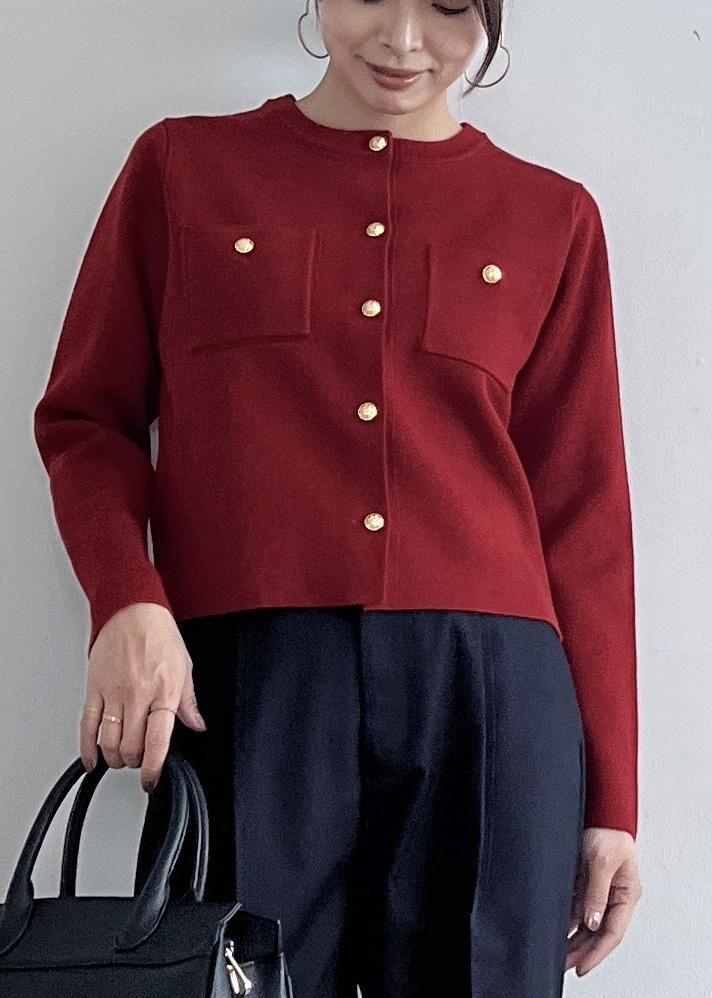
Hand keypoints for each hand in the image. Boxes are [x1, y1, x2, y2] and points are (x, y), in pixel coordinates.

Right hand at [79, 602, 207, 791]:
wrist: (132, 611)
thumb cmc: (160, 636)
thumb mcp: (184, 668)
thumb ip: (188, 702)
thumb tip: (197, 725)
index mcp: (163, 691)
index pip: (158, 740)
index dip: (153, 766)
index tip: (151, 779)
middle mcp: (137, 695)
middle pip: (131, 746)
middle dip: (135, 761)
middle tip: (139, 761)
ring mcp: (113, 693)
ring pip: (109, 741)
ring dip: (115, 758)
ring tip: (121, 758)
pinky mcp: (94, 689)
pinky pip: (87, 725)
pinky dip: (88, 748)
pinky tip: (93, 759)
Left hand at [566, 826, 642, 975]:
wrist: (599, 810)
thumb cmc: (607, 830)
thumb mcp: (601, 860)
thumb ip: (596, 891)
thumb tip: (592, 921)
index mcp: (626, 893)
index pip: (612, 931)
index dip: (597, 951)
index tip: (582, 965)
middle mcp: (614, 895)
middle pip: (598, 931)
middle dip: (582, 950)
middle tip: (565, 964)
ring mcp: (600, 890)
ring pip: (587, 922)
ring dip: (574, 937)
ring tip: (559, 952)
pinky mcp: (587, 881)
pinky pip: (578, 907)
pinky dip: (569, 919)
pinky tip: (558, 928)